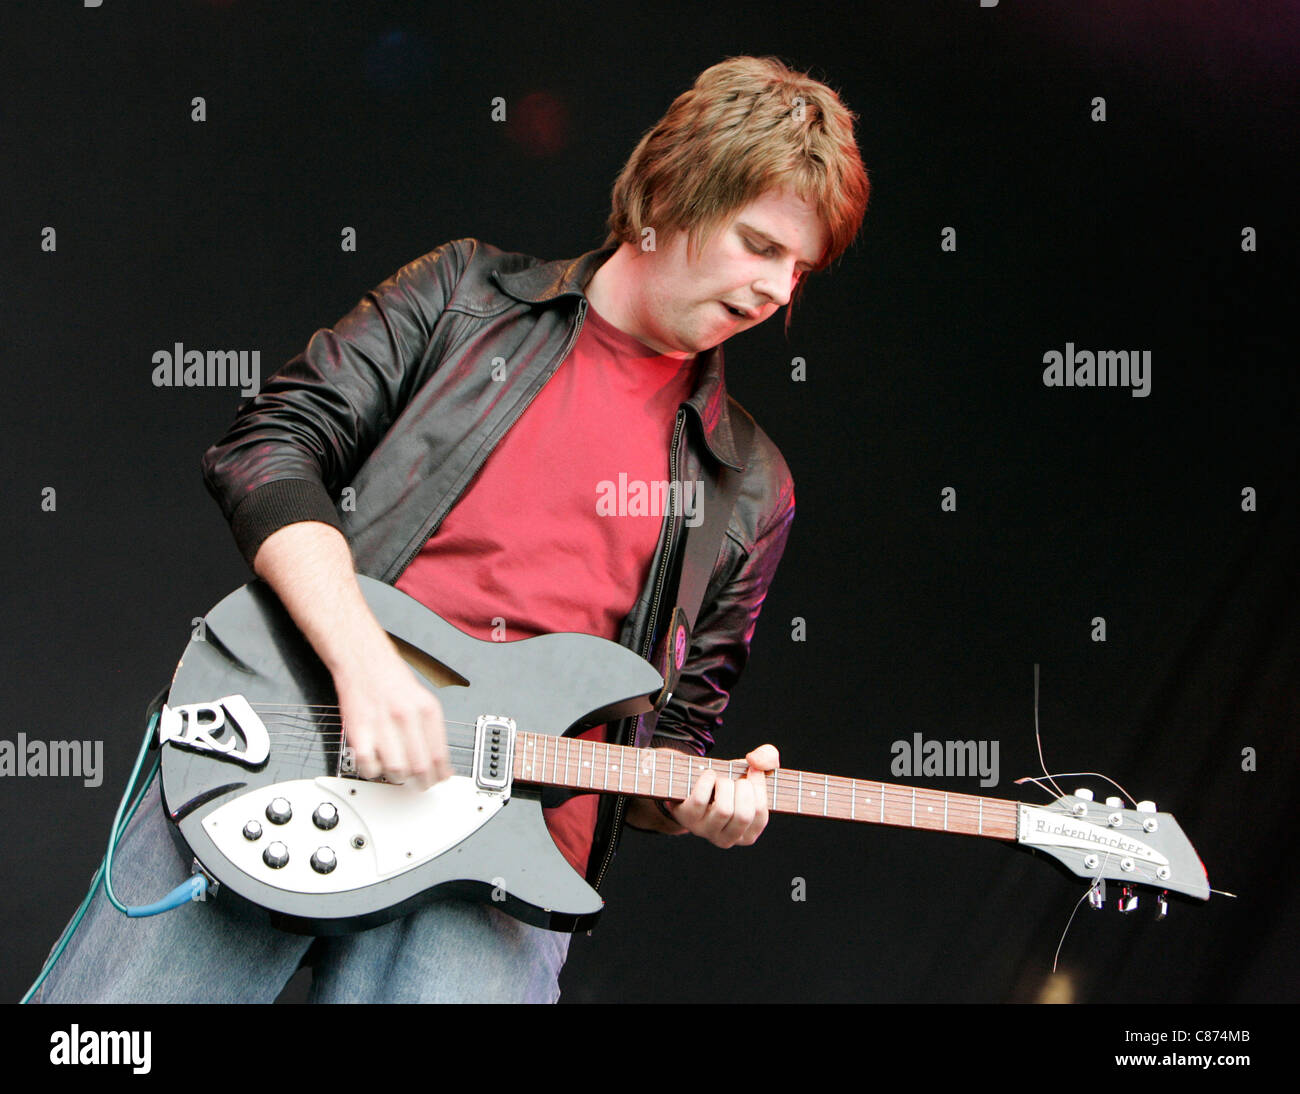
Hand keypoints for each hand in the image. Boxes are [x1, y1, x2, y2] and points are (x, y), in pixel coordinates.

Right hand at [333, 643, 451, 789]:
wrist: (363, 660)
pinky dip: (373, 771)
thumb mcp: (423, 699)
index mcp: (427, 709)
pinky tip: (377, 764)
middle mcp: (406, 716)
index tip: (439, 779)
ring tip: (398, 772)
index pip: (439, 754)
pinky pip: (368, 765)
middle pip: (420, 766)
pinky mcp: (358, 730)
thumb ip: (433, 731)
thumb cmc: (391, 680)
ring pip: (397, 770)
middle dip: (423, 782)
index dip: (440, 774)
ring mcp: (382, 724)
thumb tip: (441, 762)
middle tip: (421, 784)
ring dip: (398, 778)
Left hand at [663, 744, 778, 847]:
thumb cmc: (730, 782)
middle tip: (737, 779)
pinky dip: (707, 781)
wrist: (694, 785)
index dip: (759, 787)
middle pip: (743, 815)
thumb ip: (768, 758)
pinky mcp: (687, 818)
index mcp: (748, 834)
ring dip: (725, 785)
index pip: (760, 814)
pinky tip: (709, 775)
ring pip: (723, 810)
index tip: (753, 770)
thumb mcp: (752, 769)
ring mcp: (705, 831)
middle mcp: (727, 839)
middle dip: (743, 788)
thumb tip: (755, 762)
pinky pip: (700, 800)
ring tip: (722, 779)